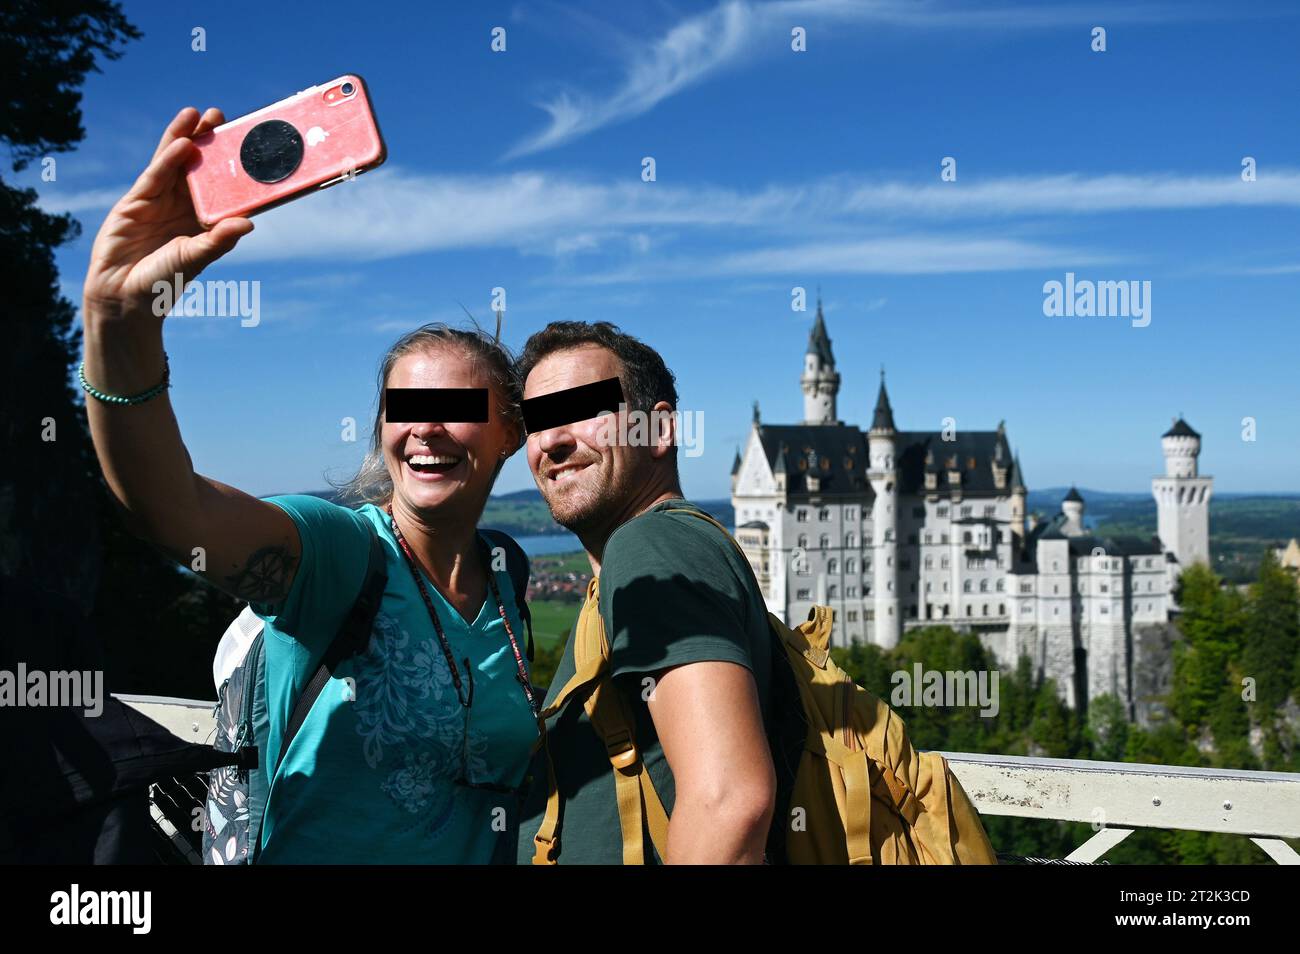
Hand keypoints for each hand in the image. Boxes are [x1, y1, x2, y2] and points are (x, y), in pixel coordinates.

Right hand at [82, 107, 253, 321]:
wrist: (124, 297)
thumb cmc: (165, 282)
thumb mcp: (195, 258)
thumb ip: (219, 241)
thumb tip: (248, 223)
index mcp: (204, 220)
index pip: (221, 188)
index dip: (231, 166)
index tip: (246, 143)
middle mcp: (184, 206)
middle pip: (198, 167)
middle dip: (207, 141)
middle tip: (221, 116)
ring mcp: (159, 201)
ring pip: (174, 163)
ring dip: (186, 138)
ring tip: (199, 115)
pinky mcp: (136, 201)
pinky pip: (155, 175)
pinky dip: (168, 158)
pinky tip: (182, 143)